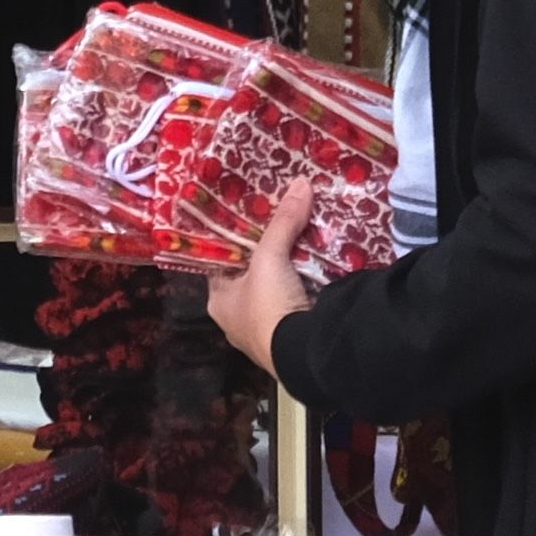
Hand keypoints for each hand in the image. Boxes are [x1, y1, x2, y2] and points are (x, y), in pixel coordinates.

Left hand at [210, 179, 322, 380]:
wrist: (303, 353)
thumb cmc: (268, 306)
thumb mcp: (270, 258)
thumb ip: (283, 221)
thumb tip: (301, 182)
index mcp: (219, 301)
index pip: (220, 263)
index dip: (234, 241)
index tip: (248, 218)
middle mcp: (237, 317)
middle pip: (250, 274)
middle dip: (265, 254)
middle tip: (279, 223)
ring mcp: (265, 329)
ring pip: (274, 289)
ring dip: (287, 270)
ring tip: (302, 238)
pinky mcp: (291, 336)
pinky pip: (296, 302)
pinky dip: (305, 286)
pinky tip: (316, 267)